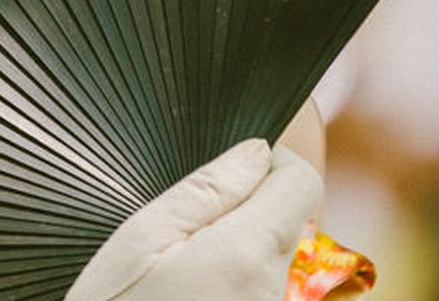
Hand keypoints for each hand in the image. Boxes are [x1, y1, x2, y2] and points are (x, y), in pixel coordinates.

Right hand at [66, 139, 321, 300]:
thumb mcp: (138, 242)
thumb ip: (204, 190)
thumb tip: (256, 152)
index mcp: (248, 255)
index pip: (301, 180)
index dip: (266, 163)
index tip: (228, 171)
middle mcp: (276, 294)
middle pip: (286, 223)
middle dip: (243, 214)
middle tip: (180, 237)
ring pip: (270, 264)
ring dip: (235, 258)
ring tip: (177, 279)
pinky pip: (257, 296)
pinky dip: (231, 290)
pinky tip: (188, 300)